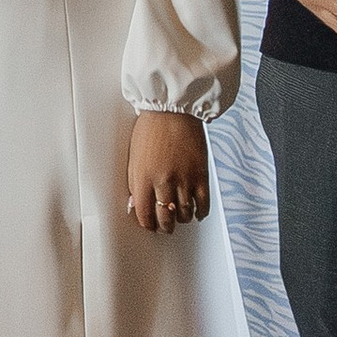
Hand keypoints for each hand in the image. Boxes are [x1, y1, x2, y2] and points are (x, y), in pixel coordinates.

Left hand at [126, 109, 210, 233]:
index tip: (150, 225)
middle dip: (164, 226)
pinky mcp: (201, 176)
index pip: (144, 215)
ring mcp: (184, 180)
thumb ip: (135, 182)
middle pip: (165, 219)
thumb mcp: (134, 157)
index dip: (147, 224)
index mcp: (142, 178)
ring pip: (184, 215)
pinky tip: (196, 211)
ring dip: (181, 219)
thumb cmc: (151, 128)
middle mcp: (163, 182)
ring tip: (179, 216)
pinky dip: (200, 212)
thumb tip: (136, 203)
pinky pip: (203, 205)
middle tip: (165, 226)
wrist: (173, 110)